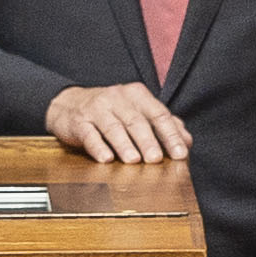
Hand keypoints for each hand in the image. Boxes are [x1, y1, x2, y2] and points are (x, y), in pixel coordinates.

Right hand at [44, 83, 193, 164]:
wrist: (68, 104)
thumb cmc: (110, 111)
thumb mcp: (137, 111)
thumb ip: (163, 124)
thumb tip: (187, 141)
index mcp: (137, 95)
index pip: (158, 114)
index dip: (171, 134)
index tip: (180, 153)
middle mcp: (117, 98)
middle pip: (136, 121)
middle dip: (148, 141)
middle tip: (156, 159)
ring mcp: (97, 109)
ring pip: (113, 127)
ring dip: (124, 145)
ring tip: (133, 161)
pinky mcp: (78, 122)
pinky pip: (89, 134)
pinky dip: (98, 147)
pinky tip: (105, 159)